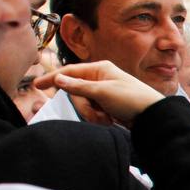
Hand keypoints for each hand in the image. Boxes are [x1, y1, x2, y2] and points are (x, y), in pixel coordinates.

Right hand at [35, 60, 162, 126]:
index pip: (70, 71)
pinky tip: (110, 120)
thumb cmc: (131, 99)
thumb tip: (59, 78)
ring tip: (107, 118)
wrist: (152, 116)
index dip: (53, 78)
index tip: (37, 85)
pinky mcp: (107, 105)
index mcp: (100, 69)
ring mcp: (103, 92)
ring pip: (84, 104)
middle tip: (97, 114)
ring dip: (92, 114)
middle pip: (76, 92)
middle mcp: (100, 78)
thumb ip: (78, 86)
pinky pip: (93, 112)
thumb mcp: (102, 92)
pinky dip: (98, 118)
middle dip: (84, 106)